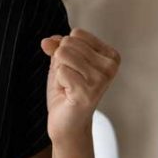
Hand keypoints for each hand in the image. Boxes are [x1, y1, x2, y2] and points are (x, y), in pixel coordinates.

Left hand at [40, 28, 120, 146]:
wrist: (67, 122)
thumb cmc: (67, 91)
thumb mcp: (61, 62)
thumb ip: (56, 46)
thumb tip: (47, 41)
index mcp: (110, 56)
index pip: (77, 34)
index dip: (65, 49)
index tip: (74, 68)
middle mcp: (110, 66)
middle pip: (69, 43)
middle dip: (61, 61)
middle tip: (69, 79)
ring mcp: (101, 79)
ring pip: (63, 55)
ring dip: (59, 71)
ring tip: (68, 85)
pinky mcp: (89, 91)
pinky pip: (61, 71)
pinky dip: (58, 82)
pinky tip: (68, 93)